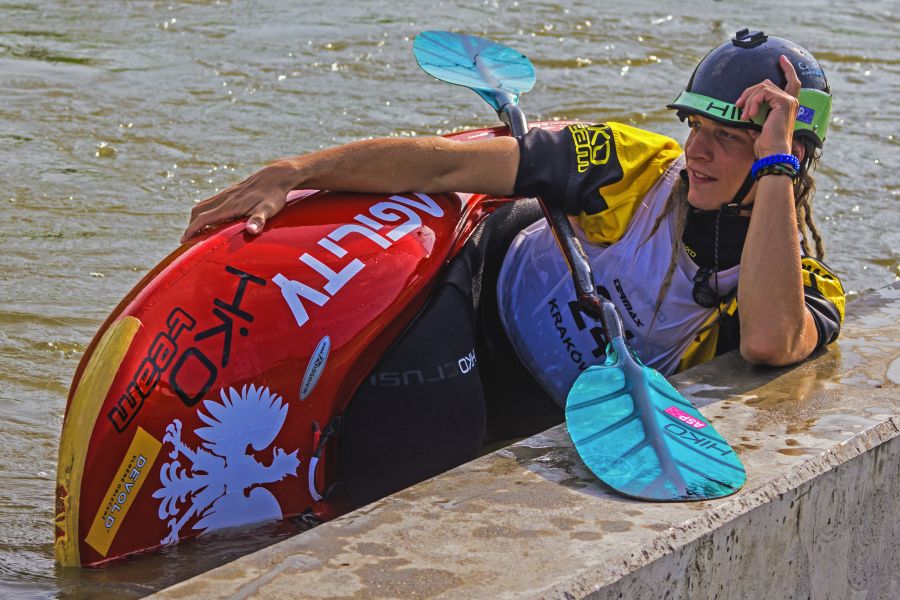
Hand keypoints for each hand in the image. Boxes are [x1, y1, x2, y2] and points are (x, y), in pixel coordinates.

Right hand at [181, 160, 296, 242]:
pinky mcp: (232, 192)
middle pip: (199, 211)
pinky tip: (213, 219)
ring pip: (204, 205)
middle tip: (189, 239)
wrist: (277, 175)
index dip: (192, 230)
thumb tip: (251, 230)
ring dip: (197, 218)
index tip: (183, 240)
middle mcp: (225, 198)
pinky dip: (206, 211)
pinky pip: (212, 202)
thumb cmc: (274, 195)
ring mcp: (227, 194)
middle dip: (191, 226)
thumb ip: (259, 220)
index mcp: (230, 205)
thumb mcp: (269, 209)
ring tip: (197, 231)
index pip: (203, 218)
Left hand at [735, 55, 799, 157]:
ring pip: (763, 87)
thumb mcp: (758, 125)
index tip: (781, 59)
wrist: (772, 153)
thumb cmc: (765, 144)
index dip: (787, 69)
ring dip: (748, 99)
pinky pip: (763, 92)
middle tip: (737, 105)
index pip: (792, 82)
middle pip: (767, 83)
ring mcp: (788, 100)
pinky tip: (749, 115)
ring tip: (743, 114)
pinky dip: (752, 102)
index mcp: (787, 105)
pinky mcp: (783, 102)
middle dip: (749, 92)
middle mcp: (791, 100)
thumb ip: (755, 114)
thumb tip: (743, 110)